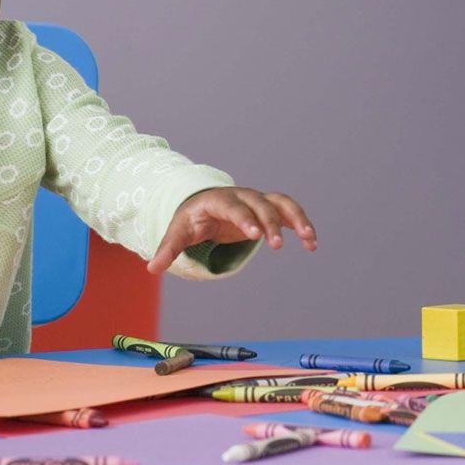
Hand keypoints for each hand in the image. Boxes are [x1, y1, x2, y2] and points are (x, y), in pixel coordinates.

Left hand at [147, 187, 317, 272]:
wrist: (205, 203)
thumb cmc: (192, 219)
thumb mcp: (178, 232)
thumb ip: (169, 249)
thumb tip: (152, 268)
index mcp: (219, 200)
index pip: (234, 207)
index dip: (245, 219)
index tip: (256, 235)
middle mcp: (242, 196)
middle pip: (261, 205)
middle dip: (270, 224)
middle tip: (277, 246)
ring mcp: (258, 201)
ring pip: (282, 204)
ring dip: (297, 219)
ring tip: (309, 240)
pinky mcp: (269, 209)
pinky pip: (289, 212)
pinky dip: (302, 224)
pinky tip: (311, 243)